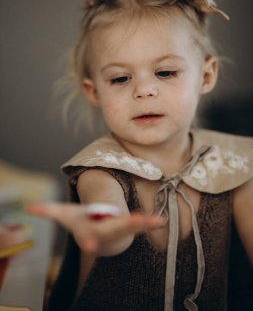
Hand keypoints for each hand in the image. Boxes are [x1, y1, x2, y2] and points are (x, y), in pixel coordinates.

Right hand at [26, 202, 165, 253]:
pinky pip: (140, 224)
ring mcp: (120, 229)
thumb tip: (29, 207)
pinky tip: (160, 221)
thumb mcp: (65, 215)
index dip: (89, 241)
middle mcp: (106, 232)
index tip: (89, 245)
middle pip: (113, 231)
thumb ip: (49, 211)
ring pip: (131, 227)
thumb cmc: (81, 222)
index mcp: (90, 231)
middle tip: (130, 228)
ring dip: (141, 225)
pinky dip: (149, 223)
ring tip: (154, 221)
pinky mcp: (130, 225)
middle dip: (119, 231)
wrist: (99, 234)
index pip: (89, 237)